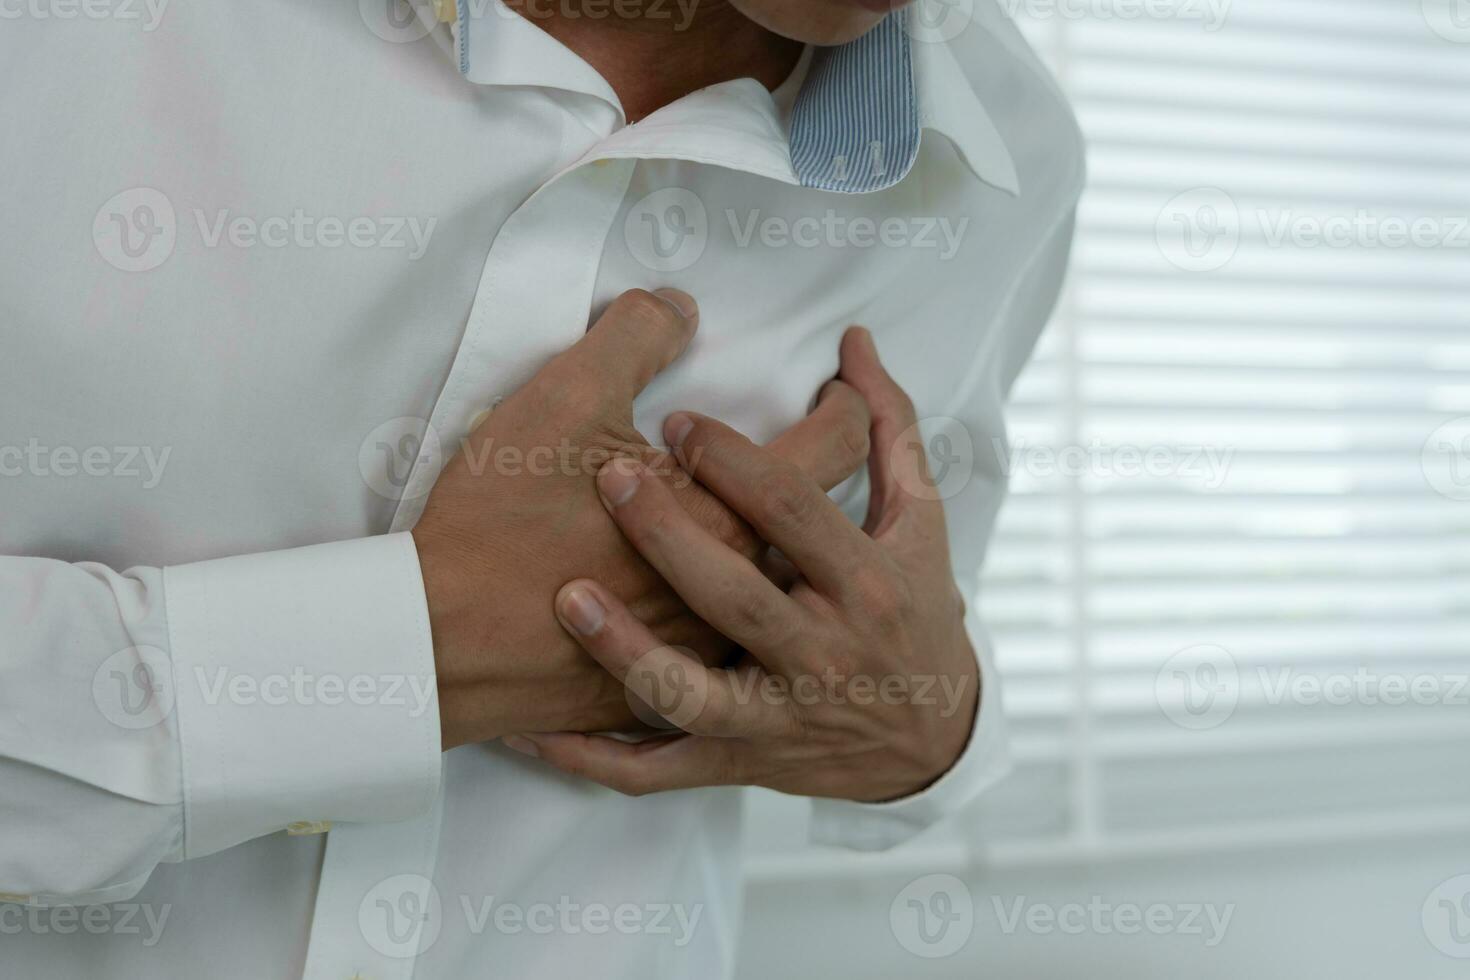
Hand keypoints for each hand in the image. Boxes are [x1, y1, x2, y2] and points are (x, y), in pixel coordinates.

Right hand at [412, 289, 871, 749]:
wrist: (445, 646)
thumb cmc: (504, 523)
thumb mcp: (564, 400)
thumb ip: (635, 337)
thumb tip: (681, 306)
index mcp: (735, 517)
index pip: (834, 449)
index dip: (848, 405)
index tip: (841, 389)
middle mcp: (743, 592)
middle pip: (822, 523)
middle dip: (831, 474)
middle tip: (822, 441)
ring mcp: (711, 651)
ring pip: (782, 592)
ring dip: (788, 547)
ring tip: (768, 514)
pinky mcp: (674, 690)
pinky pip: (729, 650)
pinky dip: (739, 611)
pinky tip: (717, 592)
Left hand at [504, 327, 978, 802]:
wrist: (932, 742)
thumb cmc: (917, 613)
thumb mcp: (921, 520)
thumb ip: (887, 429)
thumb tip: (856, 344)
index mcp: (865, 585)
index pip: (795, 513)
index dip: (735, 463)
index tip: (678, 423)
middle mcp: (822, 656)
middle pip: (737, 595)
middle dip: (669, 535)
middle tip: (609, 477)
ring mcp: (776, 718)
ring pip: (690, 695)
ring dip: (626, 651)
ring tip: (569, 596)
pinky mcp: (740, 764)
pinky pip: (657, 771)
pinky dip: (593, 758)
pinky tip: (531, 728)